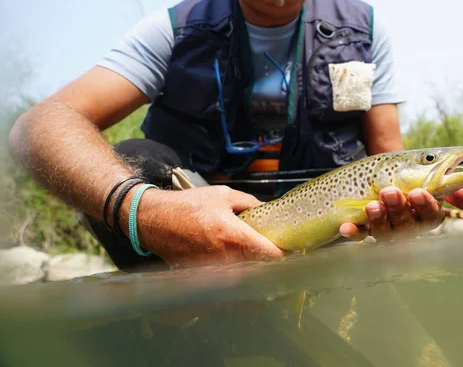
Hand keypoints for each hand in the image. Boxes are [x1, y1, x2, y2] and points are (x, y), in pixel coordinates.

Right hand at [133, 186, 284, 266]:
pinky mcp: (202, 278)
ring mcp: (213, 272)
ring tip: (256, 258)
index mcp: (234, 236)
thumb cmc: (189, 205)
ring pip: (244, 277)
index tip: (294, 249)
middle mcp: (226, 259)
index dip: (285, 253)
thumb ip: (250, 204)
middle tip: (277, 253)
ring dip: (253, 270)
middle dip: (270, 262)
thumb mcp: (224, 196)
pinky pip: (226, 281)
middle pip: (260, 269)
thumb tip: (268, 210)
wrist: (154, 220)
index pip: (271, 255)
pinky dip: (235, 275)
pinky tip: (235, 264)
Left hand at [338, 185, 462, 241]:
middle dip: (398, 210)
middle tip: (390, 191)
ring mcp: (384, 230)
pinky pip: (358, 234)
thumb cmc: (412, 175)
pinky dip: (353, 231)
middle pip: (405, 225)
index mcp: (425, 215)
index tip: (419, 192)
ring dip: (379, 218)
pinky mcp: (363, 228)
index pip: (430, 217)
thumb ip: (457, 189)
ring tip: (373, 202)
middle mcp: (406, 227)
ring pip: (384, 232)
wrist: (382, 171)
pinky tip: (346, 226)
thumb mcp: (432, 176)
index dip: (426, 207)